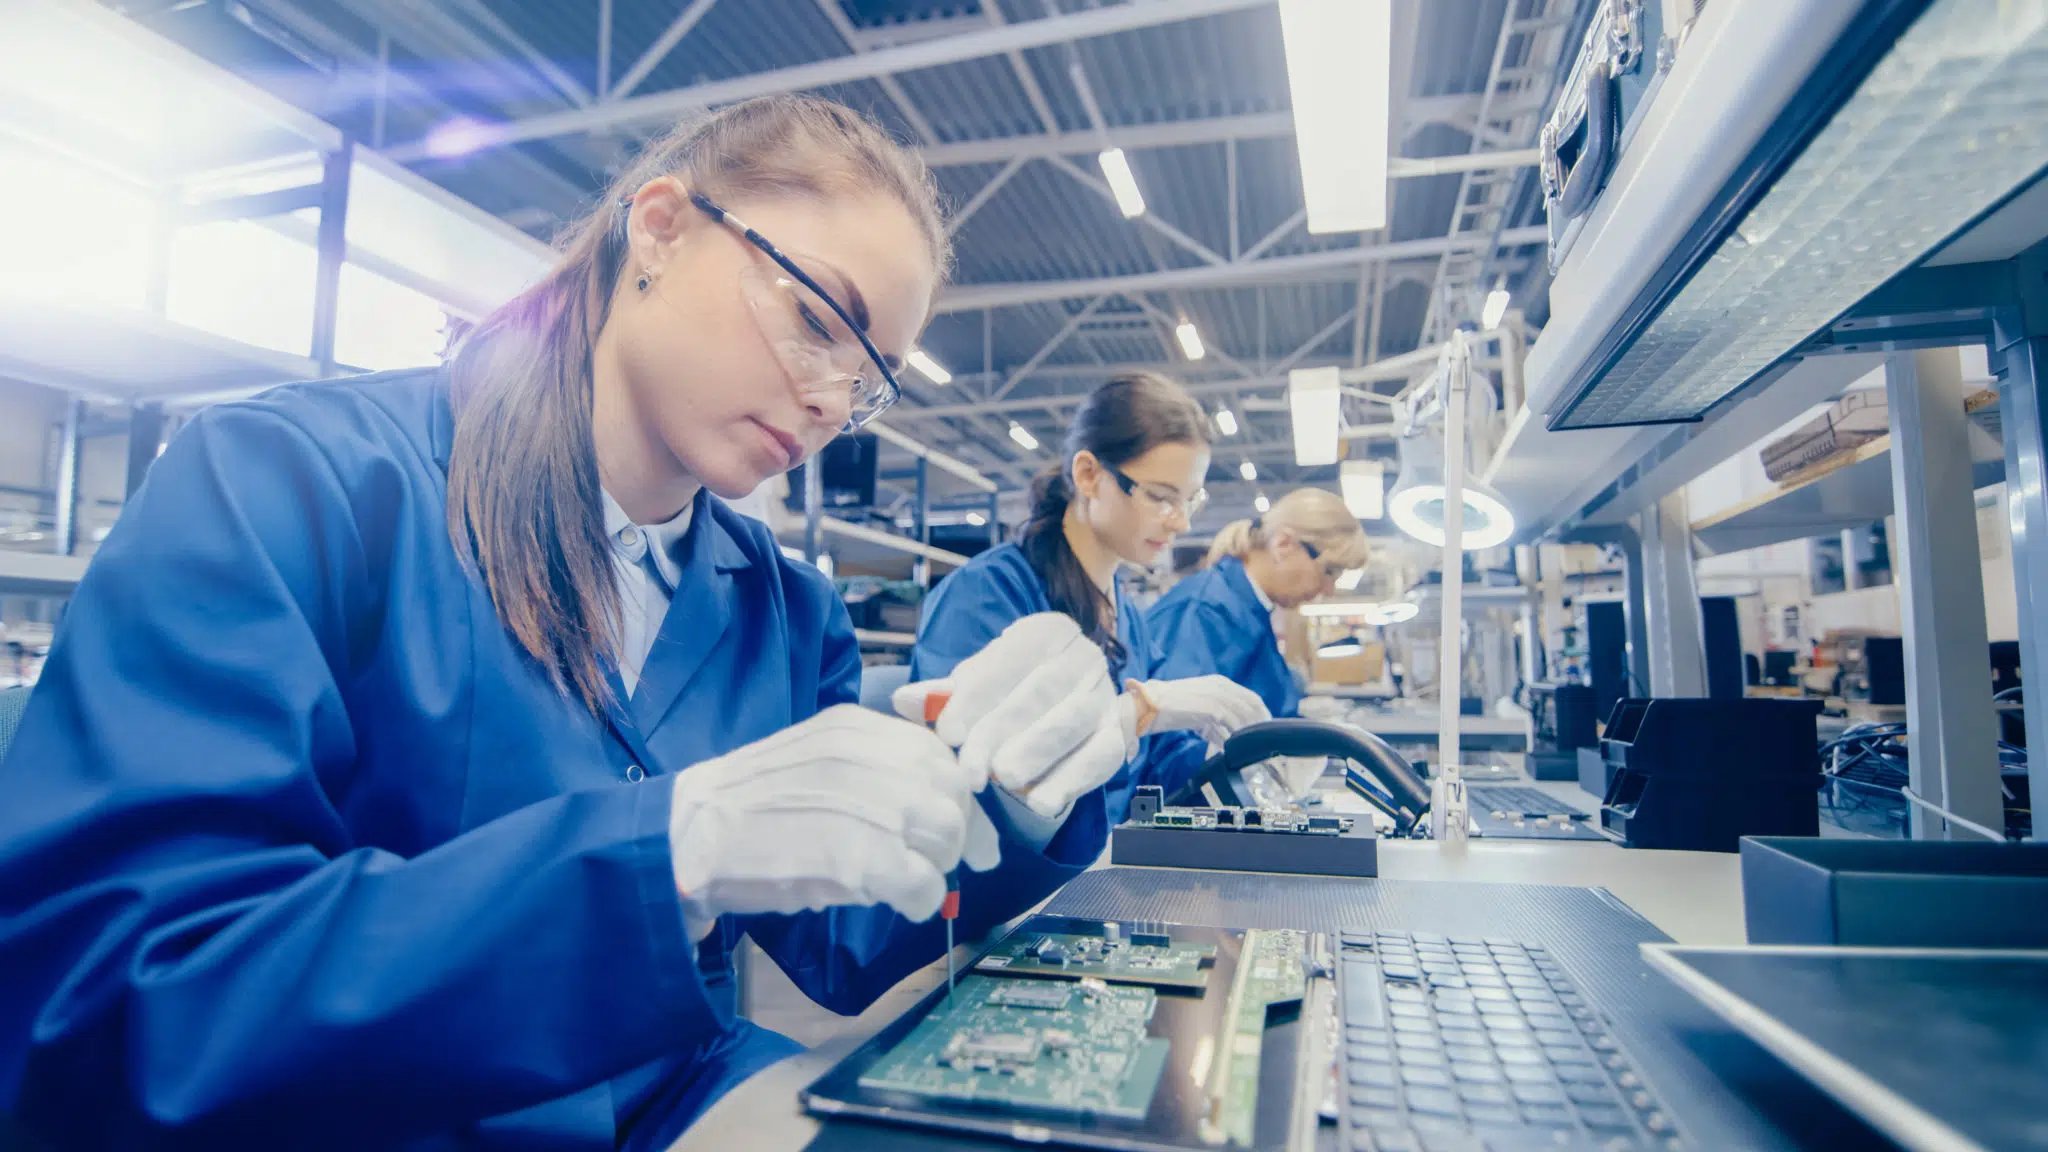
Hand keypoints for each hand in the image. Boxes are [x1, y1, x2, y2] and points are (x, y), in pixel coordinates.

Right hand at [668, 705, 1000, 941]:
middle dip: (954, 834)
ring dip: (935, 866)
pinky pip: (924, 884)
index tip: (963, 830)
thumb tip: (932, 803)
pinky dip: (919, 900)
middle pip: (952, 795)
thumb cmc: (747, 808)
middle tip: (936, 865)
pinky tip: (895, 903)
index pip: (938, 754)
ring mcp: (867, 806)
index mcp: (855, 727)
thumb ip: (867, 767)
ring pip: (946, 837)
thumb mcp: (812, 759)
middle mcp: (868, 756)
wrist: (687, 838)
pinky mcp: (860, 858)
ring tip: (901, 881)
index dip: (957, 797)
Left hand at [894, 613, 1128, 819]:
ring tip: (1005, 781)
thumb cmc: (1009, 694)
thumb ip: (944, 695)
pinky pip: (1101, 756)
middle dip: (1000, 732)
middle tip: (971, 772)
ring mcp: (1104, 694)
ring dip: (1038, 752)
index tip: (948, 734)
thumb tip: (904, 700)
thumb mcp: (977, 688)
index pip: (1009, 659)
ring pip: (1073, 721)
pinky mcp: (1119, 734)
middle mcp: (1082, 656)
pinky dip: (1072, 781)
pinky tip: (1041, 802)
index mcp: (1046, 632)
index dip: (976, 696)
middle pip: (1040, 691)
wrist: (1067, 706)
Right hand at [1124, 675, 1270, 746]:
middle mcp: (1221, 685)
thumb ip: (1215, 725)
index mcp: (1220, 683)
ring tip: (1253, 748)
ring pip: (1244, 715)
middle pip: (1252, 704)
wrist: (1149, 705)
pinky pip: (1231, 723)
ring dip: (1249, 732)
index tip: (1266, 730)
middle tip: (1265, 742)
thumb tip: (1228, 742)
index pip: (1250, 697)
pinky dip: (1235, 737)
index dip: (1261, 714)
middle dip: (1261, 723)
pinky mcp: (1211, 707)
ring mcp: (1217, 695)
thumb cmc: (1170, 709)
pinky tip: (1237, 748)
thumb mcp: (1198, 714)